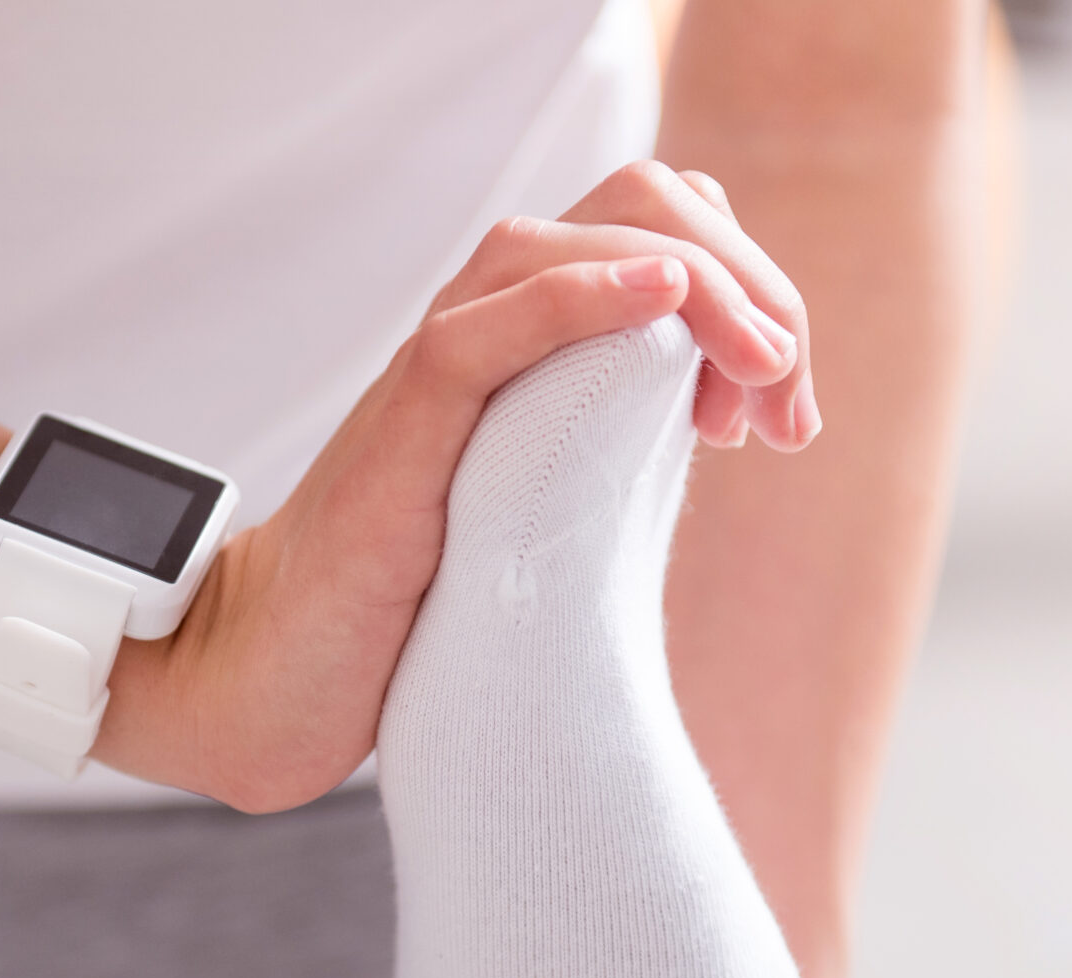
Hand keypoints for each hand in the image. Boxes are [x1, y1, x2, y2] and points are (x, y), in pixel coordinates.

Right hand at [93, 161, 815, 811]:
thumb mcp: (544, 507)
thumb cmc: (410, 609)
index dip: (748, 290)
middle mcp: (478, 331)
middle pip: (633, 208)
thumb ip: (612, 442)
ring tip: (762, 358)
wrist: (280, 676)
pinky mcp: (398, 435)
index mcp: (523, 342)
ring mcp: (432, 374)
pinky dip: (579, 295)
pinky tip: (662, 295)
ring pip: (562, 242)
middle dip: (747, 283)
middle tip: (791, 397)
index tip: (787, 417)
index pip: (656, 231)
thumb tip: (722, 418)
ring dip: (692, 281)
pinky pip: (482, 328)